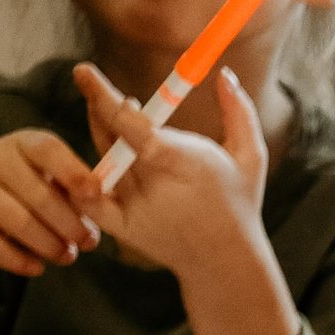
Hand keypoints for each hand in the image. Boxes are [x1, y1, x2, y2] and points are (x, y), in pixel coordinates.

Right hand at [0, 128, 100, 279]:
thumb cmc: (23, 200)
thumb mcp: (47, 185)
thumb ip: (74, 192)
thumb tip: (105, 204)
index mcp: (22, 144)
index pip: (48, 149)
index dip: (74, 171)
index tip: (96, 194)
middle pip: (39, 194)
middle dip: (70, 224)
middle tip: (88, 243)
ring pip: (18, 222)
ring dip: (50, 245)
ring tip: (67, 256)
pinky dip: (20, 261)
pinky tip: (37, 268)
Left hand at [74, 62, 300, 334]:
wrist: (223, 263)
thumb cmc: (239, 204)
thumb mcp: (251, 158)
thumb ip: (239, 112)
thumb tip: (224, 73)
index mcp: (182, 165)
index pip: (132, 128)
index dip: (104, 98)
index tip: (84, 72)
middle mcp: (153, 188)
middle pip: (110, 137)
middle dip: (97, 106)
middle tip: (92, 83)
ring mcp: (133, 209)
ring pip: (103, 158)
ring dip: (101, 131)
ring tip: (115, 116)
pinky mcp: (120, 228)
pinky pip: (88, 194)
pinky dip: (83, 171)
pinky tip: (98, 151)